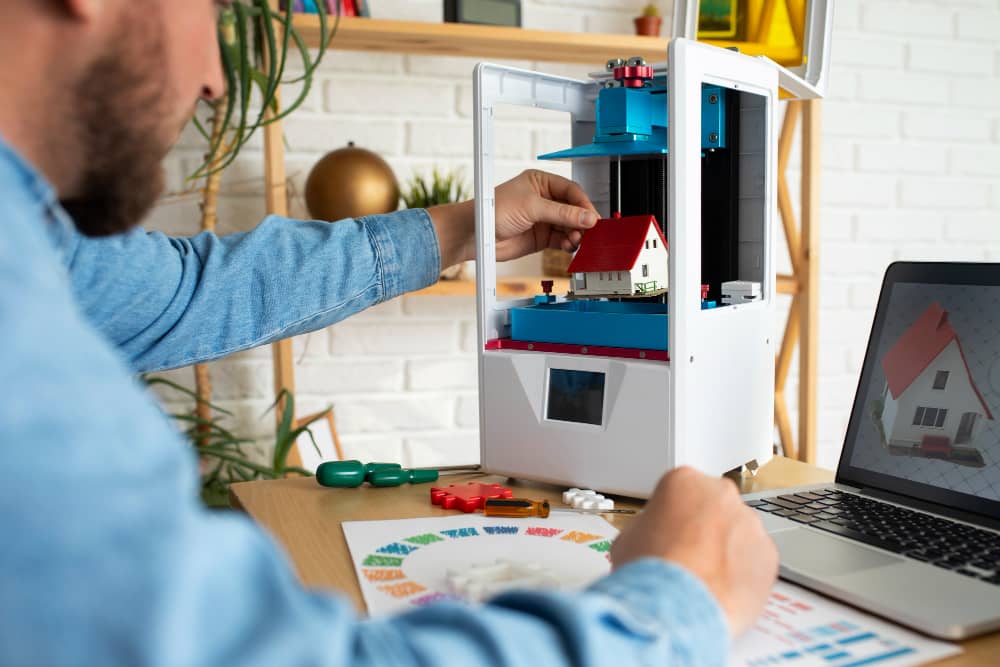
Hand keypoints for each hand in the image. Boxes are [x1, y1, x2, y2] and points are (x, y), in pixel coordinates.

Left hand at [492, 169, 598, 261]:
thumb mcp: (531, 207)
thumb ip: (561, 213)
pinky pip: (562, 240)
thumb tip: (586, 217)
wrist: (476, 234)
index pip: (571, 191)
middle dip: (582, 221)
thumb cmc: (493, 211)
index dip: (583, 204)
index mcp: (541, 182)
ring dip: (576, 234)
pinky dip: (568, 244)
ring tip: (577, 240)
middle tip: (589, 231)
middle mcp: (544, 200)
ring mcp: (544, 219)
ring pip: (569, 226)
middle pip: (573, 209)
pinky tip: (570, 246)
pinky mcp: (542, 238)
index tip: (592, 217)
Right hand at [610, 467, 777, 636]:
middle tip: (687, 554)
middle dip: (704, 527)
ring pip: (738, 533)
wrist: (676, 606)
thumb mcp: (629, 537)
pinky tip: (721, 589)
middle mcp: (721, 495)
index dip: (672, 514)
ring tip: (703, 577)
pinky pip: (756, 560)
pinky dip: (743, 573)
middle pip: (714, 506)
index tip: (670, 530)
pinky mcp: (768, 554)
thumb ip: (649, 525)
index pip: (680, 490)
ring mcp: (749, 523)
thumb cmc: (651, 571)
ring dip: (725, 550)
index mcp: (684, 481)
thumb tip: (654, 536)